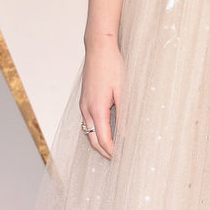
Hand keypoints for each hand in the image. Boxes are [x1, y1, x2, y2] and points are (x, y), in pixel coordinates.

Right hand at [79, 38, 124, 158]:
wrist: (99, 48)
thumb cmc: (112, 66)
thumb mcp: (123, 92)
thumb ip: (124, 115)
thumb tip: (127, 135)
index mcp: (96, 109)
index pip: (103, 140)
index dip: (112, 152)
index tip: (123, 160)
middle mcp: (86, 109)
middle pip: (92, 140)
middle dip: (105, 152)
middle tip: (119, 160)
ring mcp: (83, 104)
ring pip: (89, 132)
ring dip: (100, 142)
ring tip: (114, 150)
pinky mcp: (85, 100)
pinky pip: (88, 122)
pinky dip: (96, 132)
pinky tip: (106, 132)